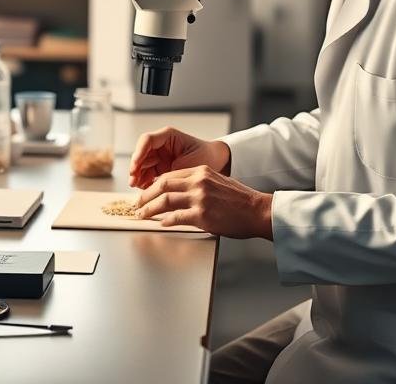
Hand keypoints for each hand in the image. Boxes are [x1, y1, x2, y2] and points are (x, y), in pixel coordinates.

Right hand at [128, 126, 230, 188]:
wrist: (217, 162)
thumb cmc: (206, 158)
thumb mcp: (190, 164)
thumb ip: (172, 172)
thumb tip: (155, 185)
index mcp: (168, 136)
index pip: (147, 140)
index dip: (138, 153)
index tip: (135, 167)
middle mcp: (161, 144)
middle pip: (141, 153)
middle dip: (136, 168)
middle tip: (133, 181)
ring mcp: (159, 156)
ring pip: (142, 164)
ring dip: (138, 176)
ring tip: (137, 187)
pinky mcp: (160, 167)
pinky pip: (148, 173)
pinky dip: (145, 181)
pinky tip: (145, 189)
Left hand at [135, 165, 272, 239]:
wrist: (258, 211)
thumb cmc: (240, 199)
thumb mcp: (218, 180)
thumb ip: (198, 182)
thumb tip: (178, 190)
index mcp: (201, 171)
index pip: (169, 175)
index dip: (154, 184)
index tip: (147, 192)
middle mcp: (198, 182)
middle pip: (162, 185)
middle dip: (146, 195)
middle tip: (138, 204)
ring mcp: (200, 198)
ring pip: (165, 200)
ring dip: (150, 209)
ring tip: (142, 215)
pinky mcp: (203, 215)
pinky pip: (176, 217)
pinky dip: (166, 220)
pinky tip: (161, 223)